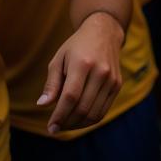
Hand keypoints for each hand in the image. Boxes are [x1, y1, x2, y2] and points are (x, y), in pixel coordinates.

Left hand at [39, 11, 123, 133]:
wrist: (104, 32)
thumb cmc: (76, 46)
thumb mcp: (59, 59)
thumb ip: (52, 83)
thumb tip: (42, 105)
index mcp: (82, 63)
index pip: (70, 97)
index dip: (59, 116)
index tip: (51, 128)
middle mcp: (100, 71)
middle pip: (83, 108)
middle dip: (67, 123)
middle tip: (56, 128)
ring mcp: (111, 79)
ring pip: (94, 113)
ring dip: (78, 124)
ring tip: (66, 124)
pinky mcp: (117, 84)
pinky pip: (103, 110)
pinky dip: (90, 119)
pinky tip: (78, 119)